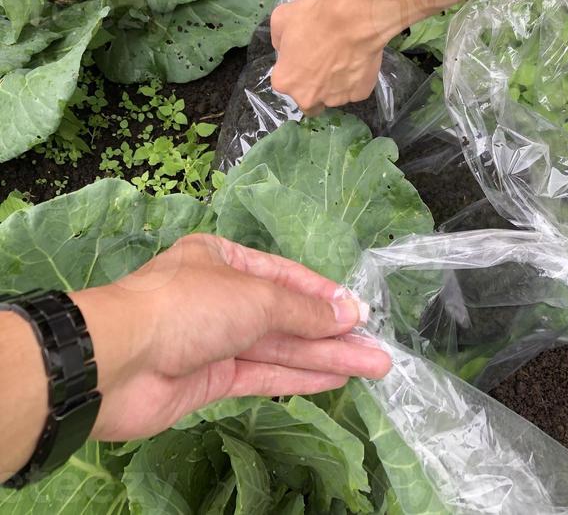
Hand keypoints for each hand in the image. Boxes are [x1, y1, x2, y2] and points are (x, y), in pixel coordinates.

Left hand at [72, 234, 389, 440]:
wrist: (118, 361)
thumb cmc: (187, 305)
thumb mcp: (254, 295)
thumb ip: (302, 309)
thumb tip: (346, 313)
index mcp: (223, 260)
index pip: (285, 275)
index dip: (323, 295)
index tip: (360, 313)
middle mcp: (220, 297)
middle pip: (286, 315)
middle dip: (331, 332)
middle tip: (376, 348)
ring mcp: (215, 340)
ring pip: (279, 348)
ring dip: (325, 357)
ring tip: (372, 366)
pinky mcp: (210, 379)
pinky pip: (263, 375)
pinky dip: (298, 377)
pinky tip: (334, 379)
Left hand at [271, 0, 383, 113]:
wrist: (356, 18)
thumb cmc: (316, 18)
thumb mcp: (282, 17)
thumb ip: (278, 39)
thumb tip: (283, 48)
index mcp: (286, 81)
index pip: (285, 81)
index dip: (294, 66)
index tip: (303, 54)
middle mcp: (308, 97)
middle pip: (307, 98)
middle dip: (313, 85)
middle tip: (323, 61)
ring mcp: (336, 99)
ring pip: (333, 95)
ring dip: (335, 83)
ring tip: (343, 57)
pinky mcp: (360, 94)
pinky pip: (356, 89)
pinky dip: (356, 79)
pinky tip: (358, 60)